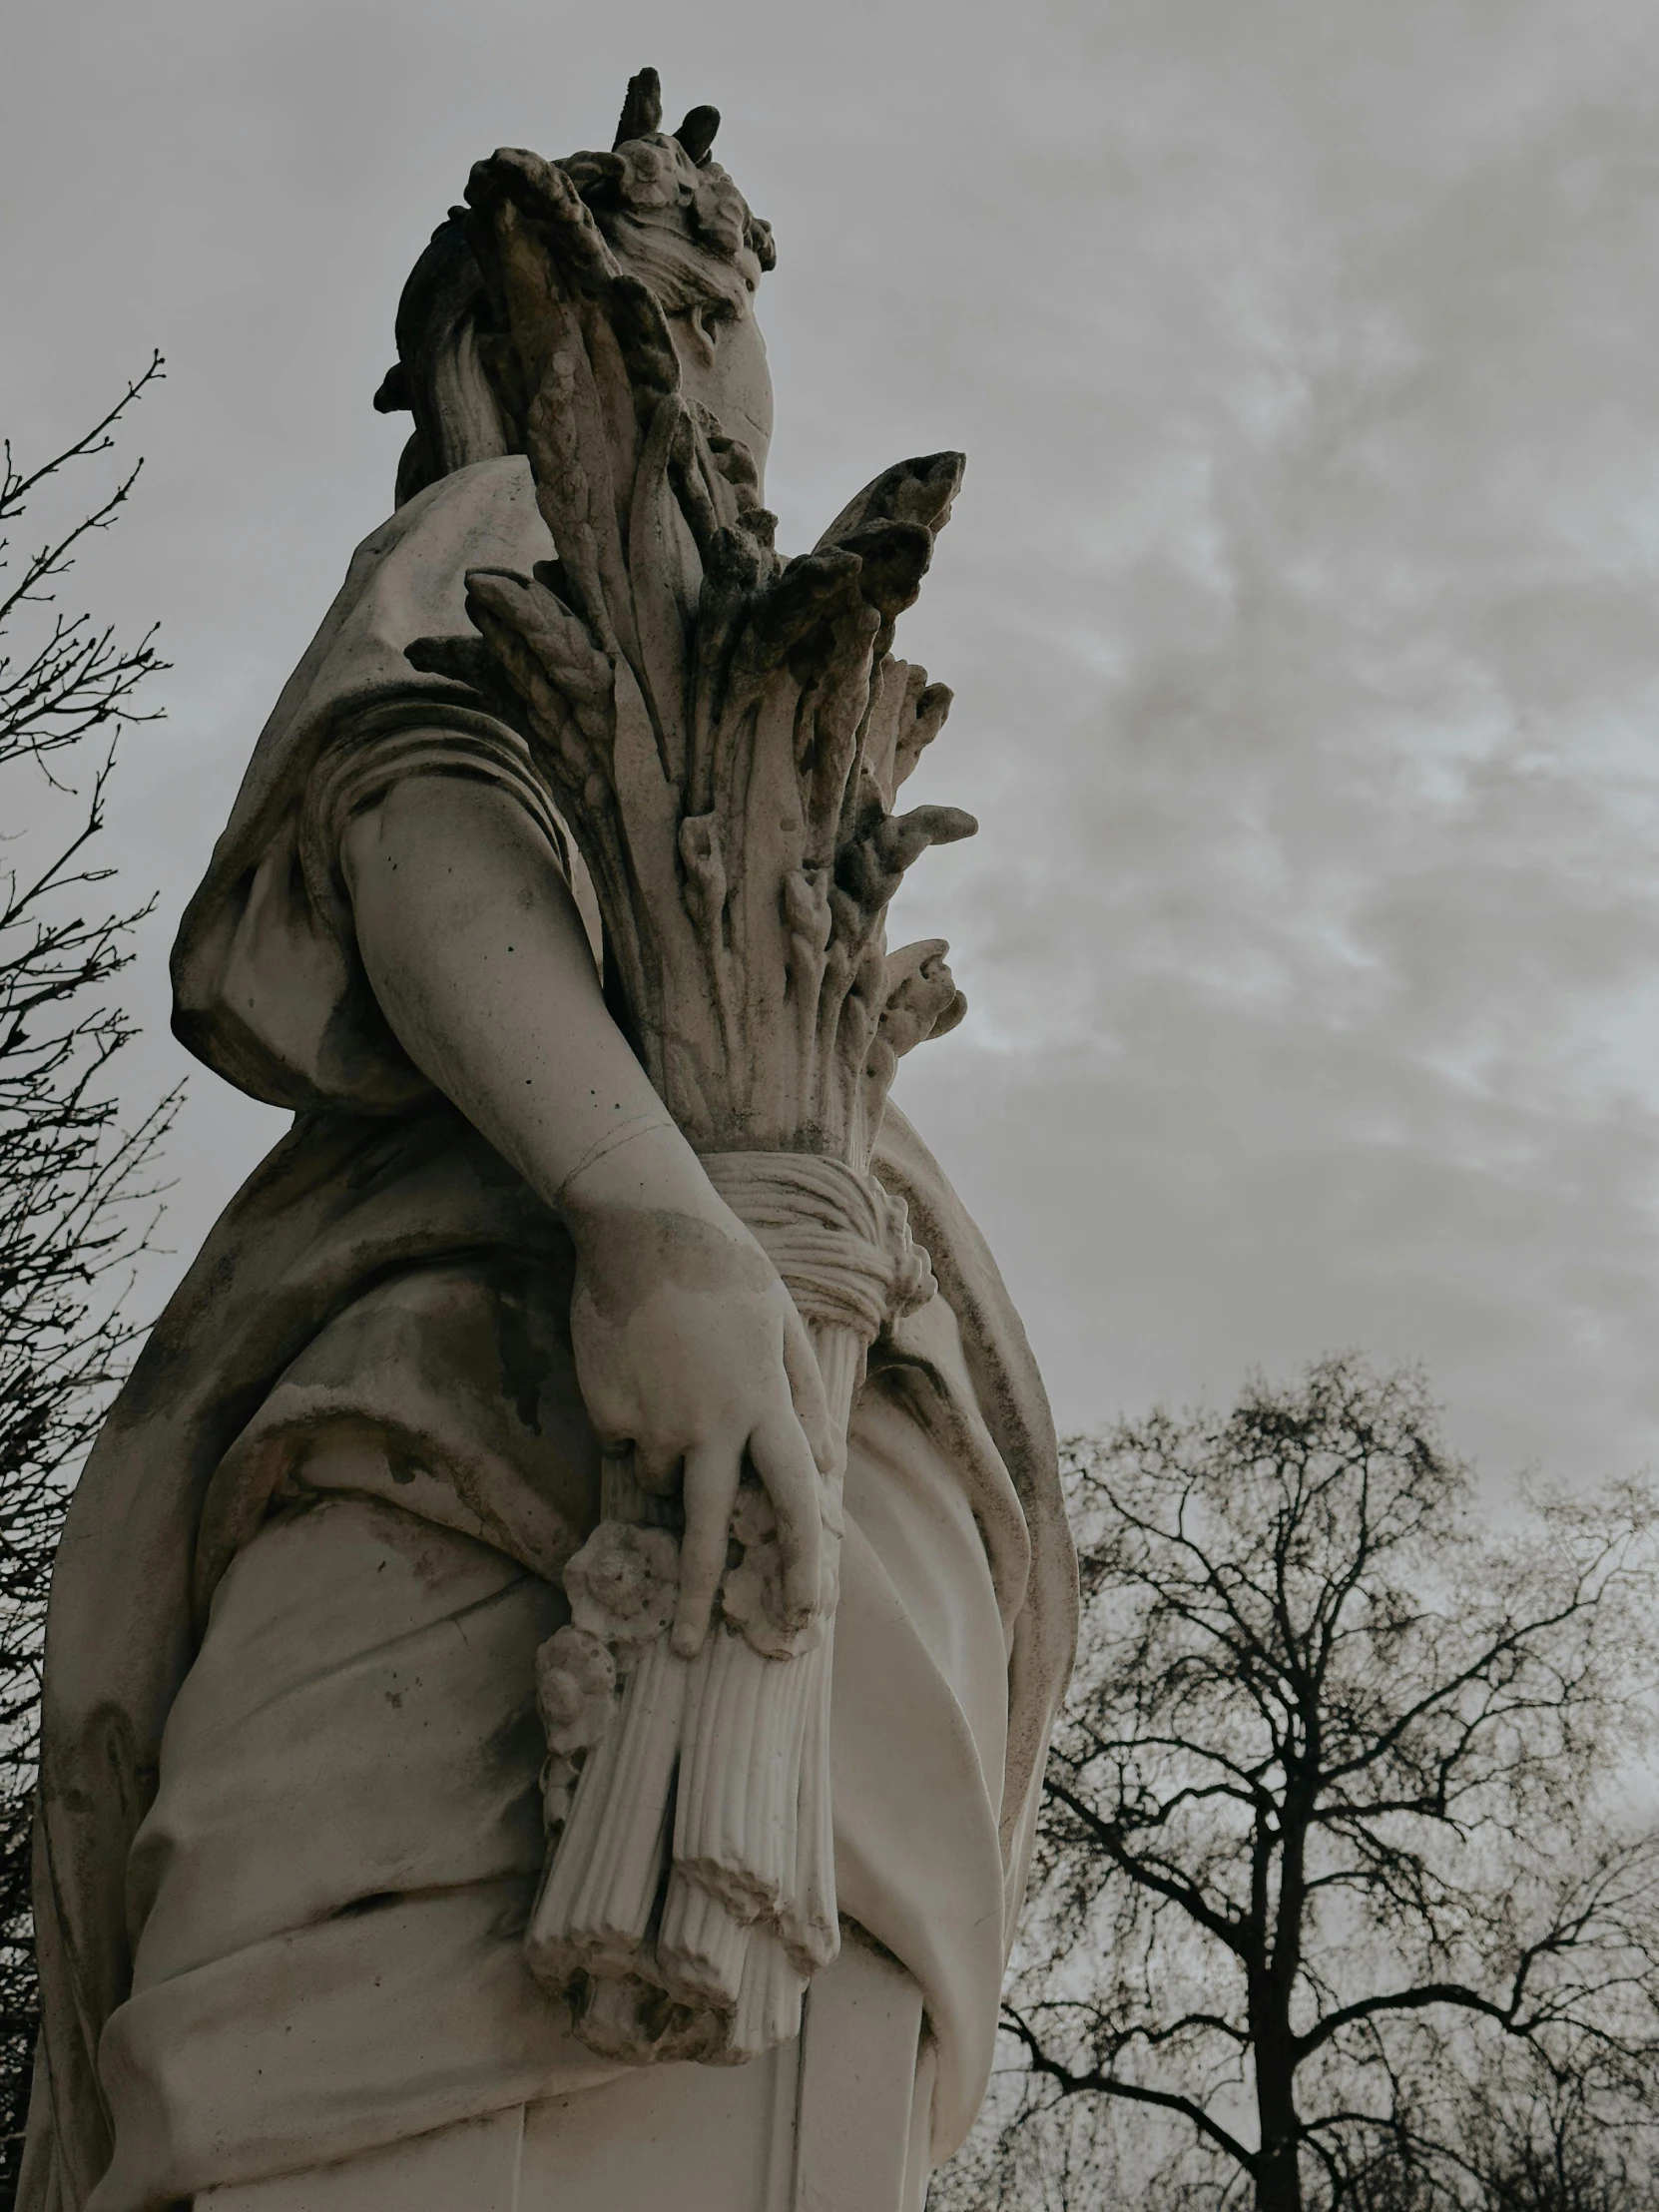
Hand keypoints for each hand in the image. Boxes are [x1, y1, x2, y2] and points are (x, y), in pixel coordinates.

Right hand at [562, 1126, 834, 1658]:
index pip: (795, 1501)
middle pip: (707, 1531)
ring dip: (671, 1460)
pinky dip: (633, 1423)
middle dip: (699, 1597)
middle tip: (689, 1649)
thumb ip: (807, 1399)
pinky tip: (640, 1368)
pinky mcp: (607, 1413)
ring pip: (663, 1480)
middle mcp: (710, 1427)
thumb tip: (828, 1466)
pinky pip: (625, 1444)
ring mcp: (653, 1424)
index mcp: (764, 1405)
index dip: (802, 1563)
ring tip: (675, 1384)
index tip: (804, 1614)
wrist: (642, 1228)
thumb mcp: (782, 1326)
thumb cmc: (726, 1270)